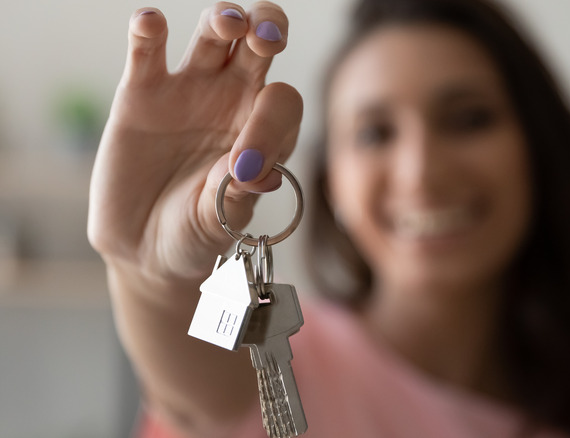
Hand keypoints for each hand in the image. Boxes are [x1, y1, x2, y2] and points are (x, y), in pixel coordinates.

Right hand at [88, 2, 302, 281]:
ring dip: (222, 19)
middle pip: (258, 44)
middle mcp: (232, 100)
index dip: (271, 123)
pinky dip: (148, 31)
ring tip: (228, 23)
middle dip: (268, 30)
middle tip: (266, 37)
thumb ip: (238, 193)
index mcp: (265, 130)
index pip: (281, 102)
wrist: (146, 248)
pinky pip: (147, 51)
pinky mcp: (141, 92)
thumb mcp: (221, 221)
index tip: (246, 166)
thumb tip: (257, 170)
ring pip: (212, 36)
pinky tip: (150, 22)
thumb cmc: (196, 233)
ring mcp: (188, 91)